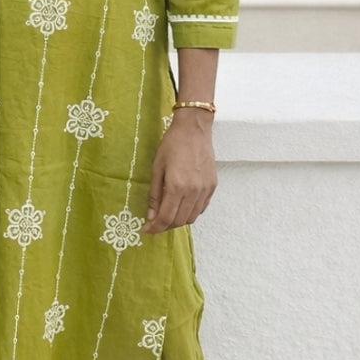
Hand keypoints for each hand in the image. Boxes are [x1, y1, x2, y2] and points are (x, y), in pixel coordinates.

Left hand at [143, 113, 216, 233]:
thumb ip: (155, 194)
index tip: (147, 230)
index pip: (166, 218)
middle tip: (155, 223)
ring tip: (168, 214)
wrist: (194, 129)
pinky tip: (182, 205)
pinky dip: (191, 212)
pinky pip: (201, 208)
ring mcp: (205, 189)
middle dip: (165, 226)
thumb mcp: (157, 168)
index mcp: (177, 187)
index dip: (155, 228)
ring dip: (178, 220)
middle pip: (179, 221)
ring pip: (192, 217)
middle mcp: (193, 191)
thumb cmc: (172, 145)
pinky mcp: (212, 186)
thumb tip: (151, 216)